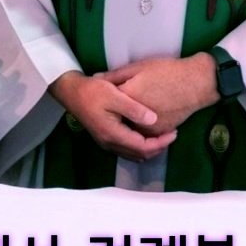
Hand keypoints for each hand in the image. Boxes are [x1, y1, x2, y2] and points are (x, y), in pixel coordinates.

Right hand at [50, 70, 177, 162]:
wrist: (72, 92)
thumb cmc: (93, 91)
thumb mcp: (115, 95)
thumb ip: (134, 109)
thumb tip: (154, 120)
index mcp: (113, 134)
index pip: (143, 146)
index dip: (161, 142)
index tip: (174, 132)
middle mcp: (110, 143)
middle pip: (139, 154)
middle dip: (158, 147)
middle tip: (172, 134)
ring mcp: (106, 143)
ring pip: (133, 154)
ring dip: (150, 148)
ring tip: (163, 136)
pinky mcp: (105, 138)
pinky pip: (127, 149)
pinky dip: (140, 146)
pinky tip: (146, 135)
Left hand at [101, 54, 218, 133]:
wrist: (195, 84)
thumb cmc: (167, 71)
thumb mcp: (139, 67)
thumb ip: (116, 75)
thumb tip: (97, 78)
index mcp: (128, 97)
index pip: (106, 99)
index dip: (104, 95)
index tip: (102, 92)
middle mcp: (135, 116)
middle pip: (116, 117)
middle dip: (113, 112)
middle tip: (115, 104)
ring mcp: (148, 128)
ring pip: (129, 129)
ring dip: (125, 123)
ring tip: (129, 111)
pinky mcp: (159, 132)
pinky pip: (144, 133)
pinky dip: (140, 128)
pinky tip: (142, 117)